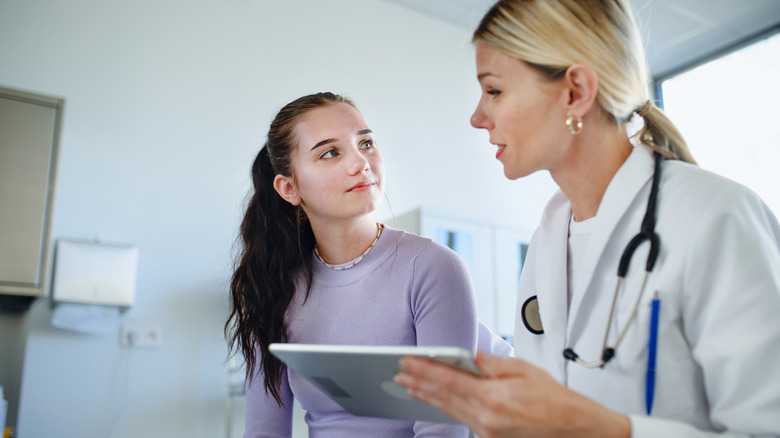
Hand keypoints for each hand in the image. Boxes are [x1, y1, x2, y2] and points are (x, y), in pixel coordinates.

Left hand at [394, 352, 629, 437]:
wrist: (572, 427)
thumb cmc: (553, 398)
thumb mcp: (524, 370)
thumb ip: (493, 363)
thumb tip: (471, 355)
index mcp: (495, 396)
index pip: (450, 380)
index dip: (425, 370)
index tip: (407, 361)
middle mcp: (488, 417)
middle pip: (444, 397)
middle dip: (418, 383)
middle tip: (398, 372)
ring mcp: (488, 431)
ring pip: (449, 410)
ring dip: (426, 397)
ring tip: (407, 385)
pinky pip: (460, 419)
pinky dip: (443, 408)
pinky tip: (432, 401)